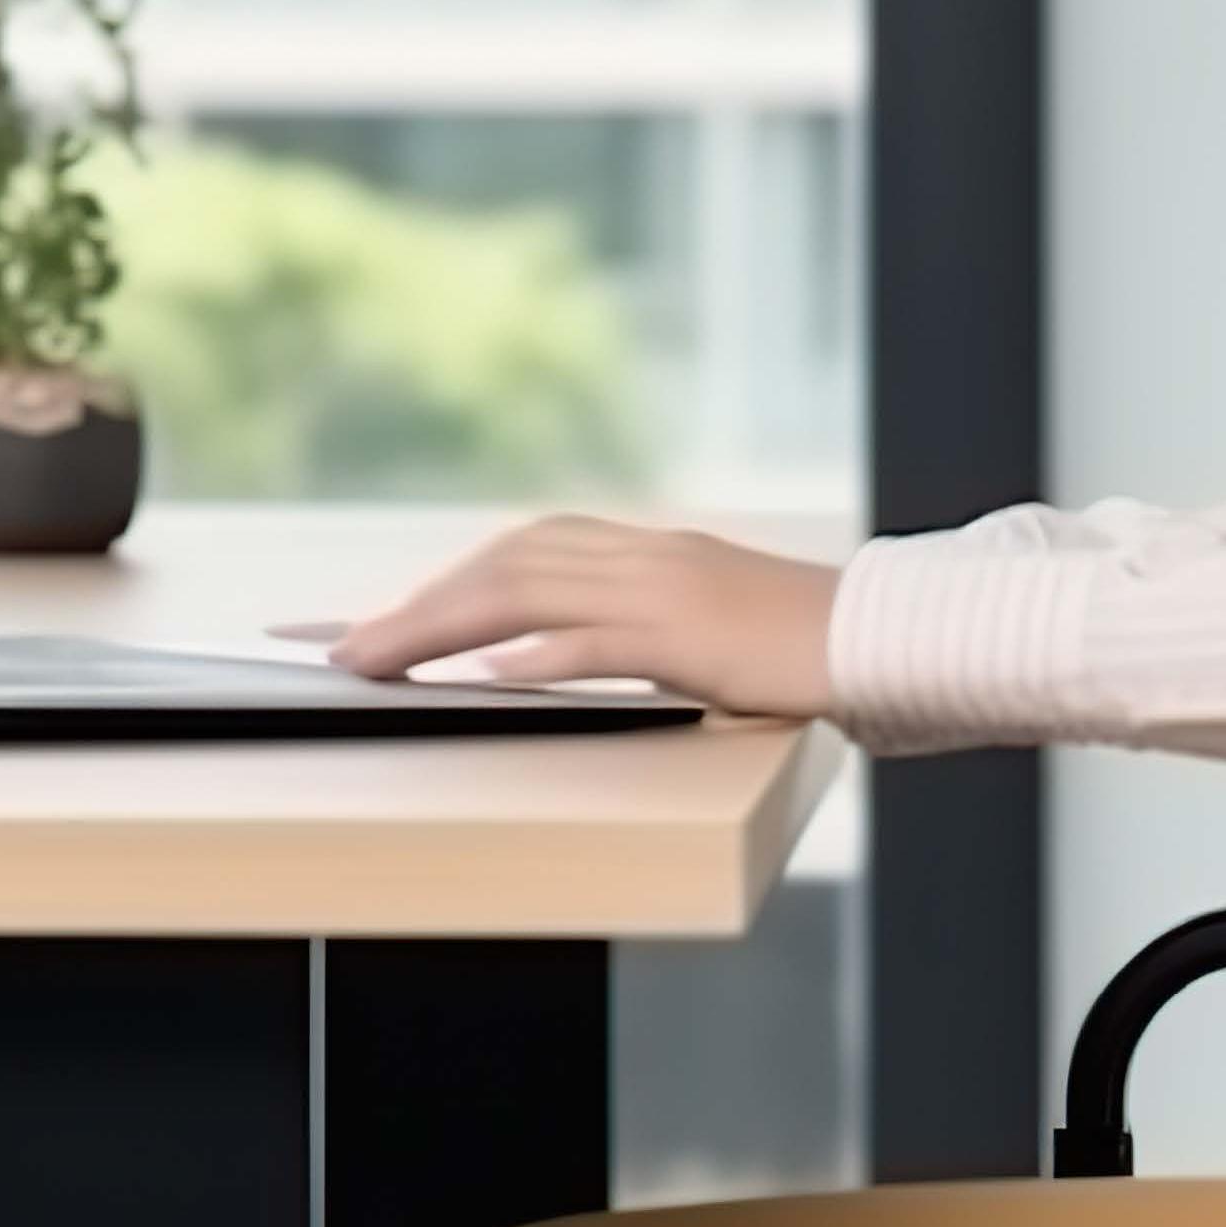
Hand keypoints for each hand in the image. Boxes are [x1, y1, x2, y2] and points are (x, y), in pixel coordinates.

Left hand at [327, 515, 841, 718]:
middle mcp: (645, 557)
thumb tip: (529, 661)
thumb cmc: (800, 648)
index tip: (355, 626)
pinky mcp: (695, 635)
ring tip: (372, 662)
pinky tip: (483, 672)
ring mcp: (668, 590)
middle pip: (503, 566)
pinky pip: (601, 641)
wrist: (892, 637)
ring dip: (439, 625)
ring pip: (528, 591)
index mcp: (643, 554)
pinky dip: (537, 653)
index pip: (514, 556)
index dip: (430, 586)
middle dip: (412, 607)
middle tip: (333, 648)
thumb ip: (626, 632)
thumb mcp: (699, 633)